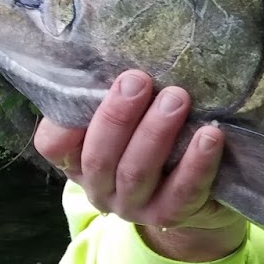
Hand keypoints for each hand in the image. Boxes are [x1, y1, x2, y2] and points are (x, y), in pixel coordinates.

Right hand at [33, 69, 243, 261]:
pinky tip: (210, 135)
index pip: (53, 144)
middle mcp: (100, 187)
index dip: (63, 121)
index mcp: (79, 161)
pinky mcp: (171, 216)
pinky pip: (183, 191)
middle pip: (100, 156)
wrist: (198, 199)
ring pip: (137, 172)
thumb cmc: (157, 144)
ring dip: (156, 133)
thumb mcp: (131, 122)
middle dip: (118, 116)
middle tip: (139, 80)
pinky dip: (197, 163)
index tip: (88, 85)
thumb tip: (127, 47)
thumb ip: (121, 97)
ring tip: (177, 99)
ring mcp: (134, 206)